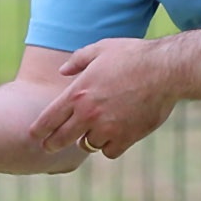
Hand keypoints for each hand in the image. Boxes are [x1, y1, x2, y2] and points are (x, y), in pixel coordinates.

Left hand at [29, 37, 180, 157]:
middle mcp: (88, 114)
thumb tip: (63, 71)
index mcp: (78, 93)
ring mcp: (107, 128)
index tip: (34, 135)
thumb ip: (78, 60)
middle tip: (50, 146)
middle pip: (60, 139)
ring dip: (87, 140)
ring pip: (87, 145)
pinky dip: (109, 146)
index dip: (38, 130)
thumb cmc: (133, 56)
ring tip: (91, 133)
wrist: (165, 70)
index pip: (48, 119)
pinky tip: (113, 137)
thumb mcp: (101, 48)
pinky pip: (109, 152)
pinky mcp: (126, 137)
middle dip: (52, 144)